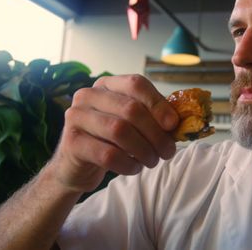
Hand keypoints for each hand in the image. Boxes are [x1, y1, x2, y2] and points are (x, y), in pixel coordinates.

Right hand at [48, 74, 178, 192]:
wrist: (75, 167)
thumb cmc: (109, 141)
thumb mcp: (130, 124)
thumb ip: (151, 117)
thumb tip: (179, 121)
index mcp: (106, 85)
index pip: (136, 83)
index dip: (158, 103)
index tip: (173, 125)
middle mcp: (88, 96)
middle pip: (131, 109)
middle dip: (156, 133)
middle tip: (167, 152)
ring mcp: (76, 117)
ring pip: (120, 131)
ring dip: (144, 150)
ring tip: (152, 161)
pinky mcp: (72, 143)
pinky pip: (108, 154)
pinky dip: (128, 163)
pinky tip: (134, 168)